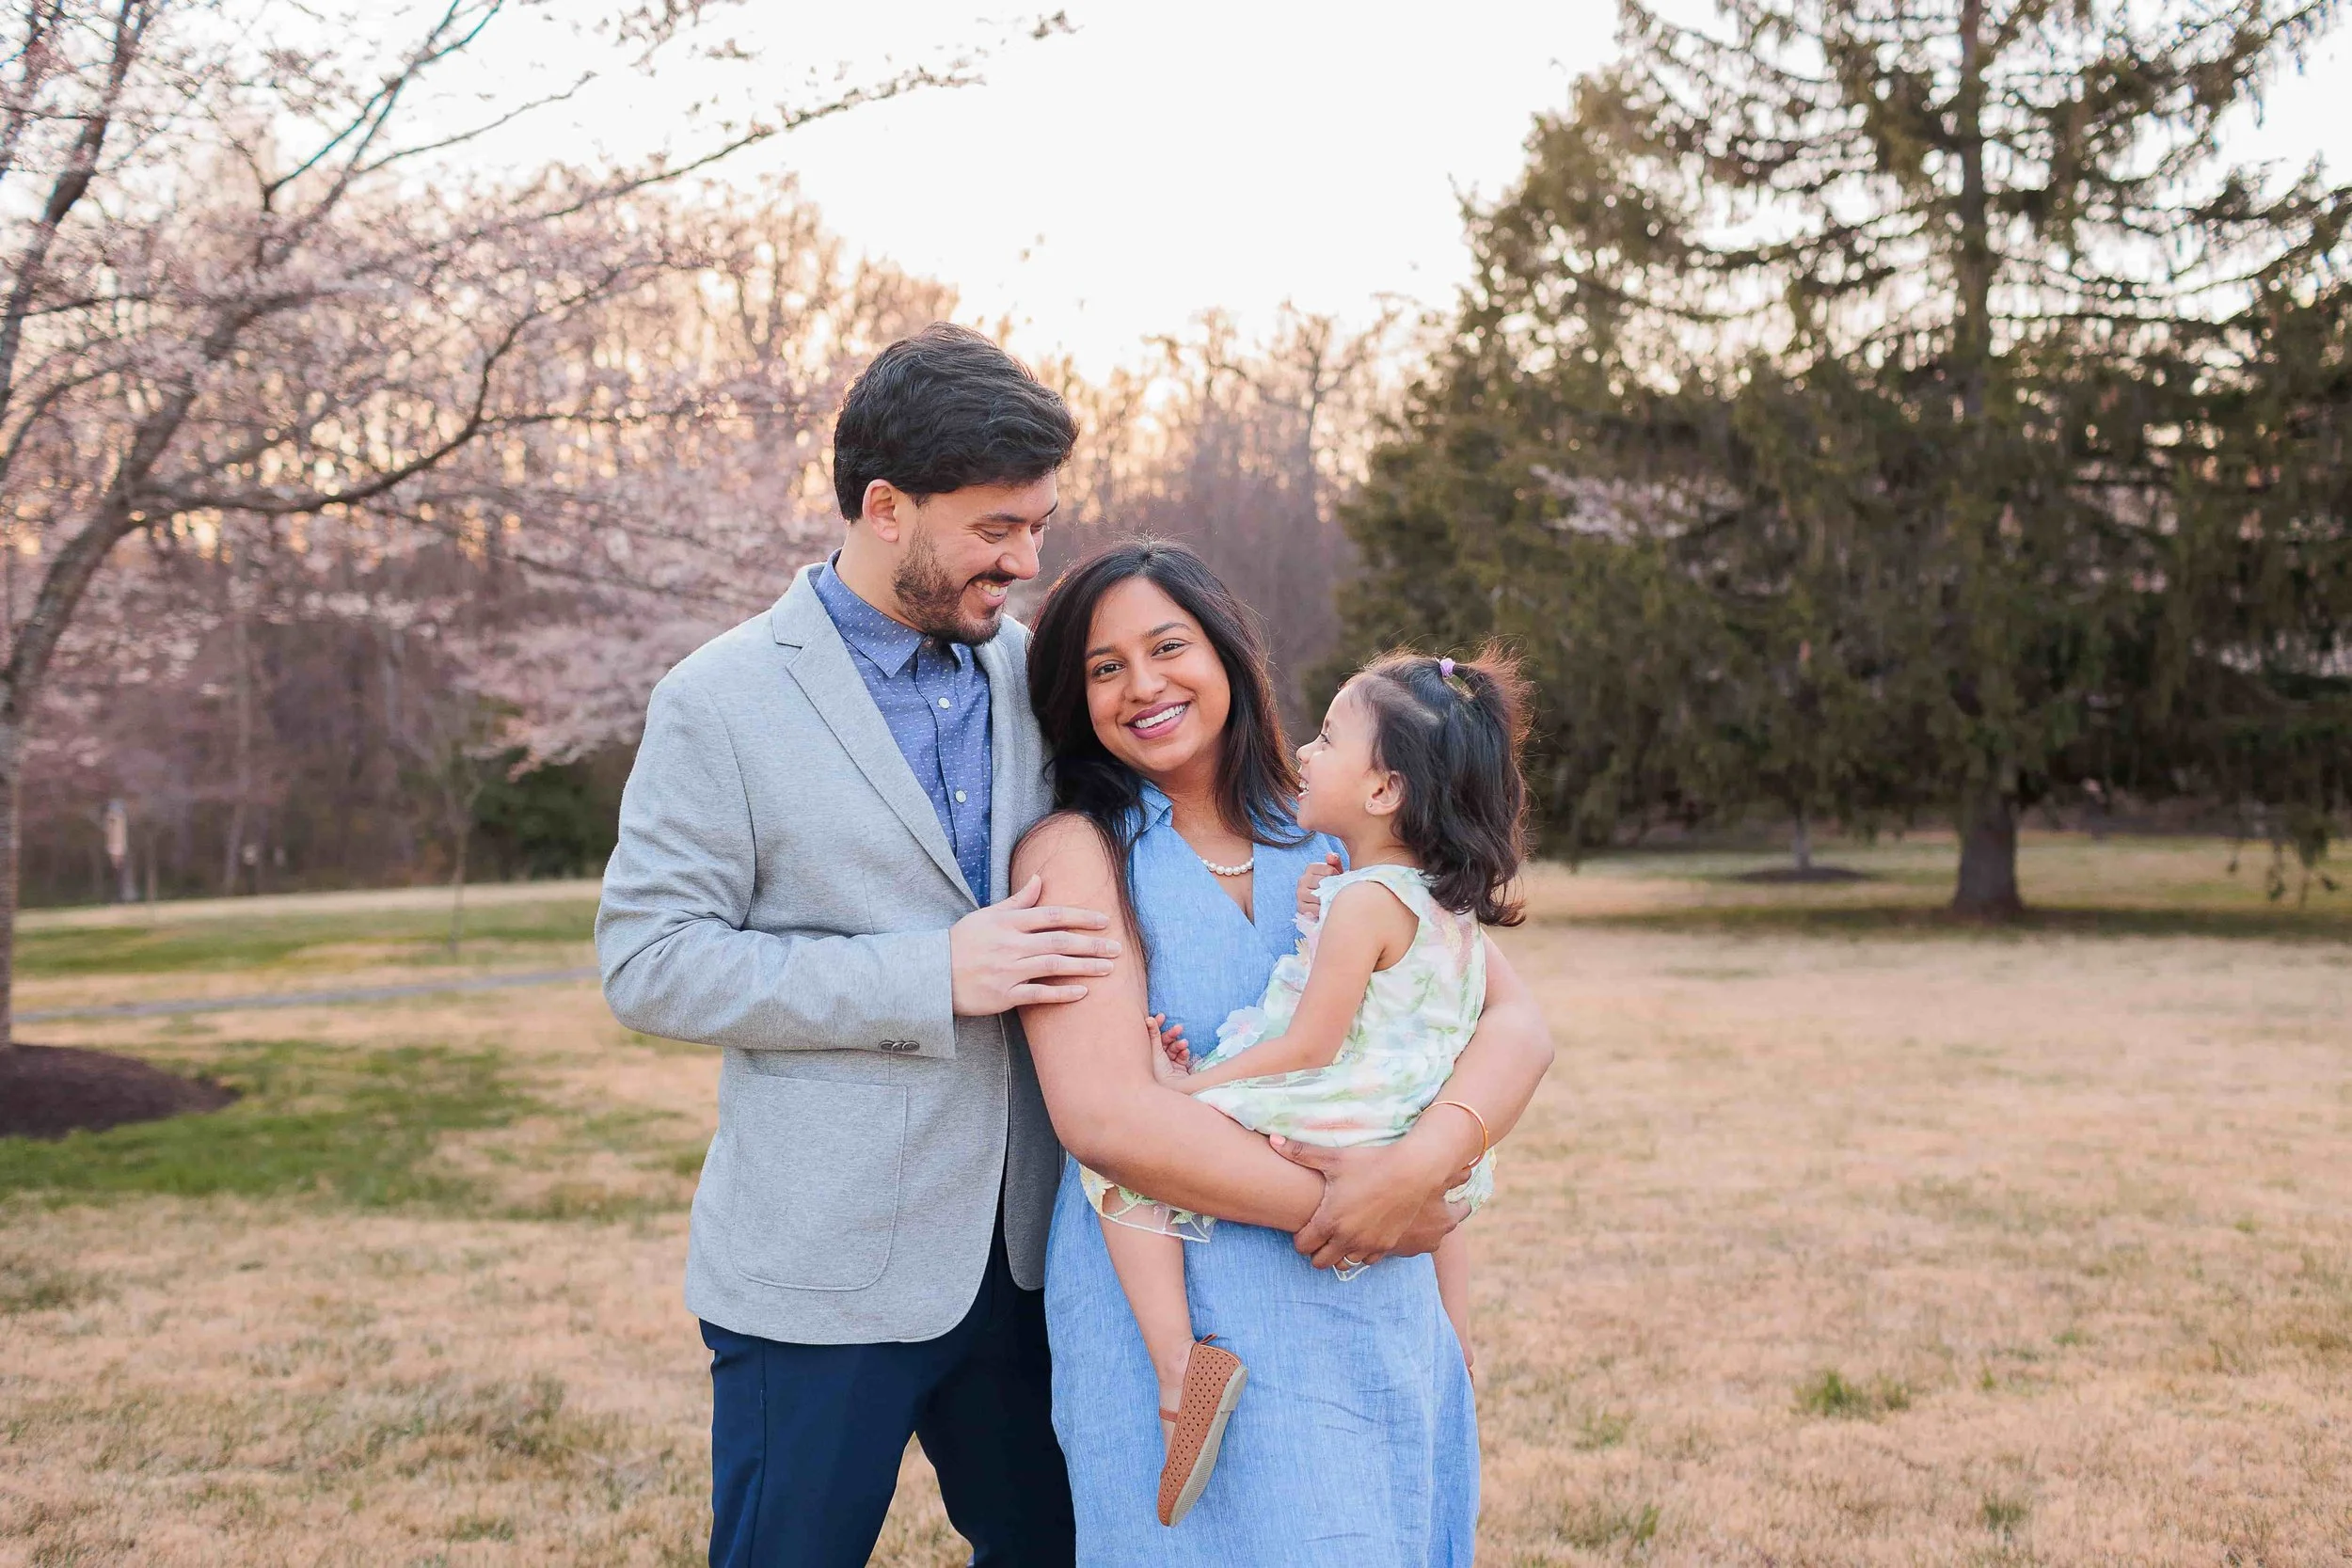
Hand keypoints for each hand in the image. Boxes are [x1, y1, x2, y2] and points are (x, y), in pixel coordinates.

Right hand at [949, 874, 1116, 1014]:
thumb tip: (1040, 879)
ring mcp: (1008, 971)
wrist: (933, 974)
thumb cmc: (962, 942)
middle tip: (1117, 948)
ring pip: (1054, 967)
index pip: (1052, 916)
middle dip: (1091, 944)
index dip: (1080, 917)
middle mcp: (1011, 945)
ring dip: (1084, 967)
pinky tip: (1083, 992)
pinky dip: (1062, 993)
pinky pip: (1039, 994)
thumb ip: (1018, 900)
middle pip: (1059, 941)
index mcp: (1008, 923)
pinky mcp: (1004, 996)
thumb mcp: (987, 915)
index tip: (1104, 921)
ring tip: (1109, 969)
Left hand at [1146, 1012, 1191, 1087]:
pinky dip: (1184, 1052)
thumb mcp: (1155, 1051)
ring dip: (1179, 1044)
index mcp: (1148, 1055)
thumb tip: (1148, 1018)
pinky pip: (1181, 1056)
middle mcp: (1157, 1060)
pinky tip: (1185, 1052)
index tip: (1162, 1016)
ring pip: (1174, 1048)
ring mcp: (1168, 1065)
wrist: (1172, 1090)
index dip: (1156, 1025)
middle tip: (1179, 1027)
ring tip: (1184, 1043)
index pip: (1151, 1037)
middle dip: (1172, 1034)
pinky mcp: (1179, 1069)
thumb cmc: (1158, 1071)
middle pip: (1164, 1041)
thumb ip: (1153, 1034)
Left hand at [1275, 1136, 1466, 1269]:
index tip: (1305, 1226)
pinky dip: (1361, 1251)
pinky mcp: (1386, 1246)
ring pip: (1344, 1263)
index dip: (1300, 1238)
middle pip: (1320, 1262)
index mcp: (1329, 1221)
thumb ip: (1300, 1153)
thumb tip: (1271, 1141)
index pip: (1302, 1246)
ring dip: (1339, 1253)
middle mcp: (1346, 1239)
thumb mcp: (1333, 1157)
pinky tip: (1362, 1234)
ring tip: (1341, 1234)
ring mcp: (1368, 1245)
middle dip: (1316, 1250)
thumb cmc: (1370, 1162)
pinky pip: (1367, 1261)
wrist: (1412, 1172)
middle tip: (1320, 1233)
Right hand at [1296, 852, 1341, 922]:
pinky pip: (1312, 908)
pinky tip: (1326, 908)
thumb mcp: (1335, 870)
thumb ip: (1334, 860)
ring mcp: (1300, 893)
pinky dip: (1321, 909)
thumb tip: (1331, 856)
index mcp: (1311, 868)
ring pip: (1316, 896)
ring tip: (1333, 900)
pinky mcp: (1300, 907)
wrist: (1327, 899)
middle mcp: (1302, 879)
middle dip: (1333, 887)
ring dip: (1327, 899)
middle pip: (1322, 883)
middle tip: (1339, 891)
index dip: (1337, 876)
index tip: (1340, 879)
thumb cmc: (1332, 883)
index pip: (1328, 869)